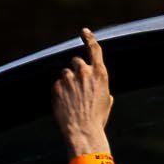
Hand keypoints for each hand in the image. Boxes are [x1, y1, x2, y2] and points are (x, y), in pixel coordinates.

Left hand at [53, 29, 113, 155]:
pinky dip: (60, 92)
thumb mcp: (106, 100)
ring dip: (68, 83)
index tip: (84, 31)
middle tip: (78, 86)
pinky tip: (66, 104)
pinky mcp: (56, 86)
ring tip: (73, 100)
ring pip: (65, 74)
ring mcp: (69, 78)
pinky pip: (57, 84)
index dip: (89, 38)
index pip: (94, 49)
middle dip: (77, 70)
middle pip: (76, 61)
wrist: (83, 131)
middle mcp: (84, 72)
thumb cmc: (97, 118)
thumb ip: (101, 86)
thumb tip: (96, 84)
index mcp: (100, 74)